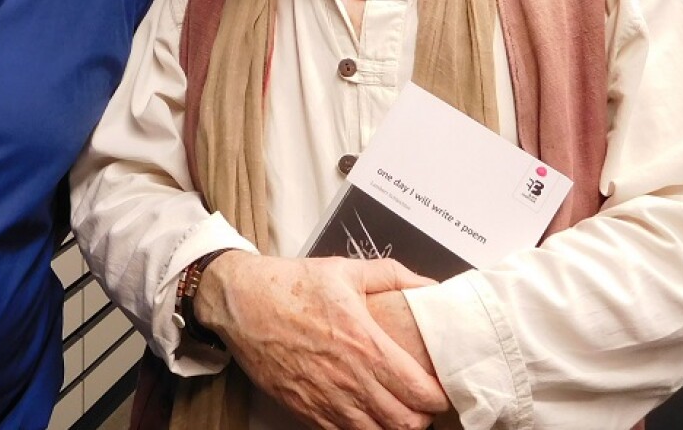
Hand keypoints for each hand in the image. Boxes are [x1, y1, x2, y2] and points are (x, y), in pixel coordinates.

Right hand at [195, 252, 449, 429]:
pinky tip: (365, 415)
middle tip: (423, 402)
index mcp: (364, 344)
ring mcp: (326, 399)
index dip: (438, 396)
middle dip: (422, 417)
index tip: (441, 387)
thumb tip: (428, 285)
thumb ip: (393, 275)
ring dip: (393, 427)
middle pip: (404, 423)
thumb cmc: (290, 286)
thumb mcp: (346, 270)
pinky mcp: (305, 410)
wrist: (242, 303)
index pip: (419, 391)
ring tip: (397, 410)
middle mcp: (349, 378)